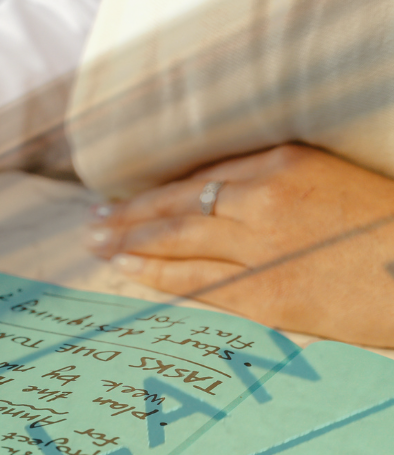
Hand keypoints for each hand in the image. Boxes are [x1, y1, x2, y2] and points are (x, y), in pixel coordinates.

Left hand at [86, 144, 393, 346]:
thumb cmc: (382, 225)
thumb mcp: (330, 183)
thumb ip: (278, 185)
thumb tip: (225, 198)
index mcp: (284, 162)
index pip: (201, 174)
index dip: (158, 187)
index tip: (126, 193)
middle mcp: (263, 198)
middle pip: (177, 204)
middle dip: (128, 214)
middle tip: (91, 221)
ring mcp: (260, 246)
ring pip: (176, 241)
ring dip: (130, 242)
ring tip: (96, 244)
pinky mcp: (263, 292)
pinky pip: (195, 282)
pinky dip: (156, 276)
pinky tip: (128, 271)